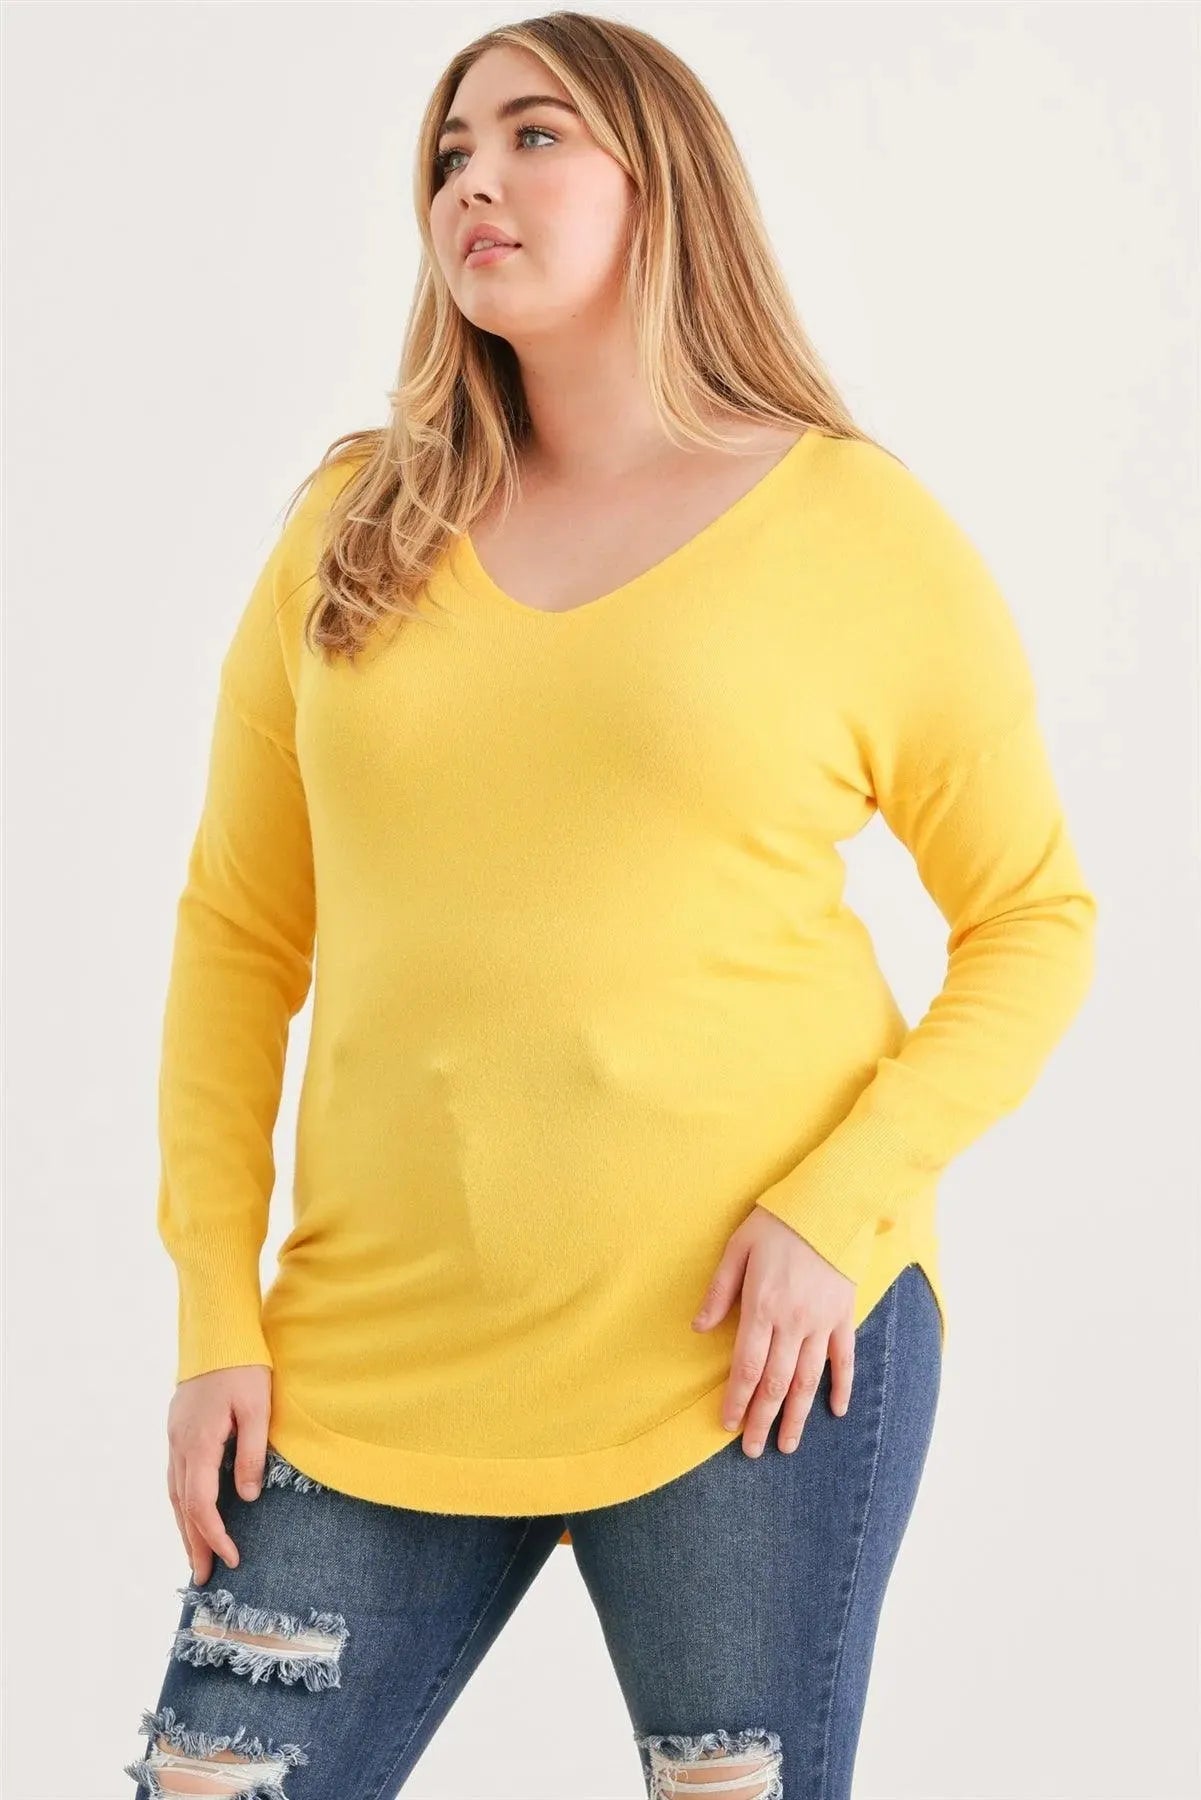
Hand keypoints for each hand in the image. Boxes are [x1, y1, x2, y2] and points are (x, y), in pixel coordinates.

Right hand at [166, 1364, 271, 1582]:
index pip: (202, 1505)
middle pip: (182, 1507)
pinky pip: (176, 1476)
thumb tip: (247, 1498)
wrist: (219, 1332)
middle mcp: (179, 1446)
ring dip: (185, 1526)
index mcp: (198, 1445)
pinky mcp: (178, 1428)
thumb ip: (250, 1454)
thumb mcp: (257, 1410)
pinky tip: (190, 1511)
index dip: (216, 1536)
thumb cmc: (244, 1368)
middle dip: (193, 1543)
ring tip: (193, 1555)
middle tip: (201, 1578)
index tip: (232, 1559)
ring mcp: (175, 1437)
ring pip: (175, 1493)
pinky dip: (182, 1502)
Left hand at [691, 1204, 855, 1455]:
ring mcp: (822, 1322)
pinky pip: (844, 1359)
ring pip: (808, 1380)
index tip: (728, 1425)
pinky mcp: (844, 1315)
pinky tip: (836, 1411)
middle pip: (775, 1383)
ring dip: (797, 1416)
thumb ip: (718, 1291)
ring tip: (787, 1444)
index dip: (736, 1400)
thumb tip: (699, 1328)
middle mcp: (792, 1322)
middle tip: (753, 1450)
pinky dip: (842, 1387)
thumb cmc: (776, 1223)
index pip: (746, 1367)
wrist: (829, 1203)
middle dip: (762, 1419)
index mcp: (761, 1306)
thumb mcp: (737, 1248)